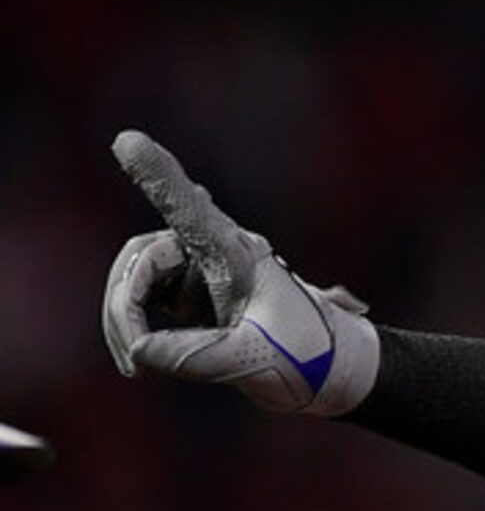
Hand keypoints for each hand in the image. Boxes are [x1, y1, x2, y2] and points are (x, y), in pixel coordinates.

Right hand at [102, 130, 380, 414]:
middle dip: (124, 307)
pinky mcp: (191, 295)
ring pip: (136, 279)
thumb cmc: (308, 355)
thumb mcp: (254, 358)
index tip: (126, 140)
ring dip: (125, 320)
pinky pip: (143, 299)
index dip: (157, 176)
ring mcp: (199, 272)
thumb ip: (196, 356)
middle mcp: (213, 252)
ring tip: (137, 367)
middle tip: (134, 358)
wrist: (334, 370)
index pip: (188, 209)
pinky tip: (140, 360)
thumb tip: (139, 351)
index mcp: (236, 254)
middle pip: (141, 258)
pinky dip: (133, 328)